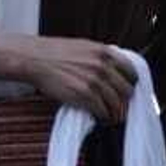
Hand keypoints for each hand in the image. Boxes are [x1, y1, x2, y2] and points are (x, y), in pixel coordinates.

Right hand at [0, 32, 134, 124]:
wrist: (33, 59)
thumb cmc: (54, 53)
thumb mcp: (83, 47)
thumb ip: (100, 57)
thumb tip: (114, 71)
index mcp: (105, 52)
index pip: (132, 72)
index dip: (130, 84)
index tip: (126, 92)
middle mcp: (103, 65)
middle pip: (127, 91)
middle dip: (125, 101)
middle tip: (119, 108)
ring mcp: (94, 81)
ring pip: (117, 104)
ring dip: (115, 113)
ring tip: (110, 117)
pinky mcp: (84, 95)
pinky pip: (103, 111)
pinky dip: (104, 118)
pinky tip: (100, 118)